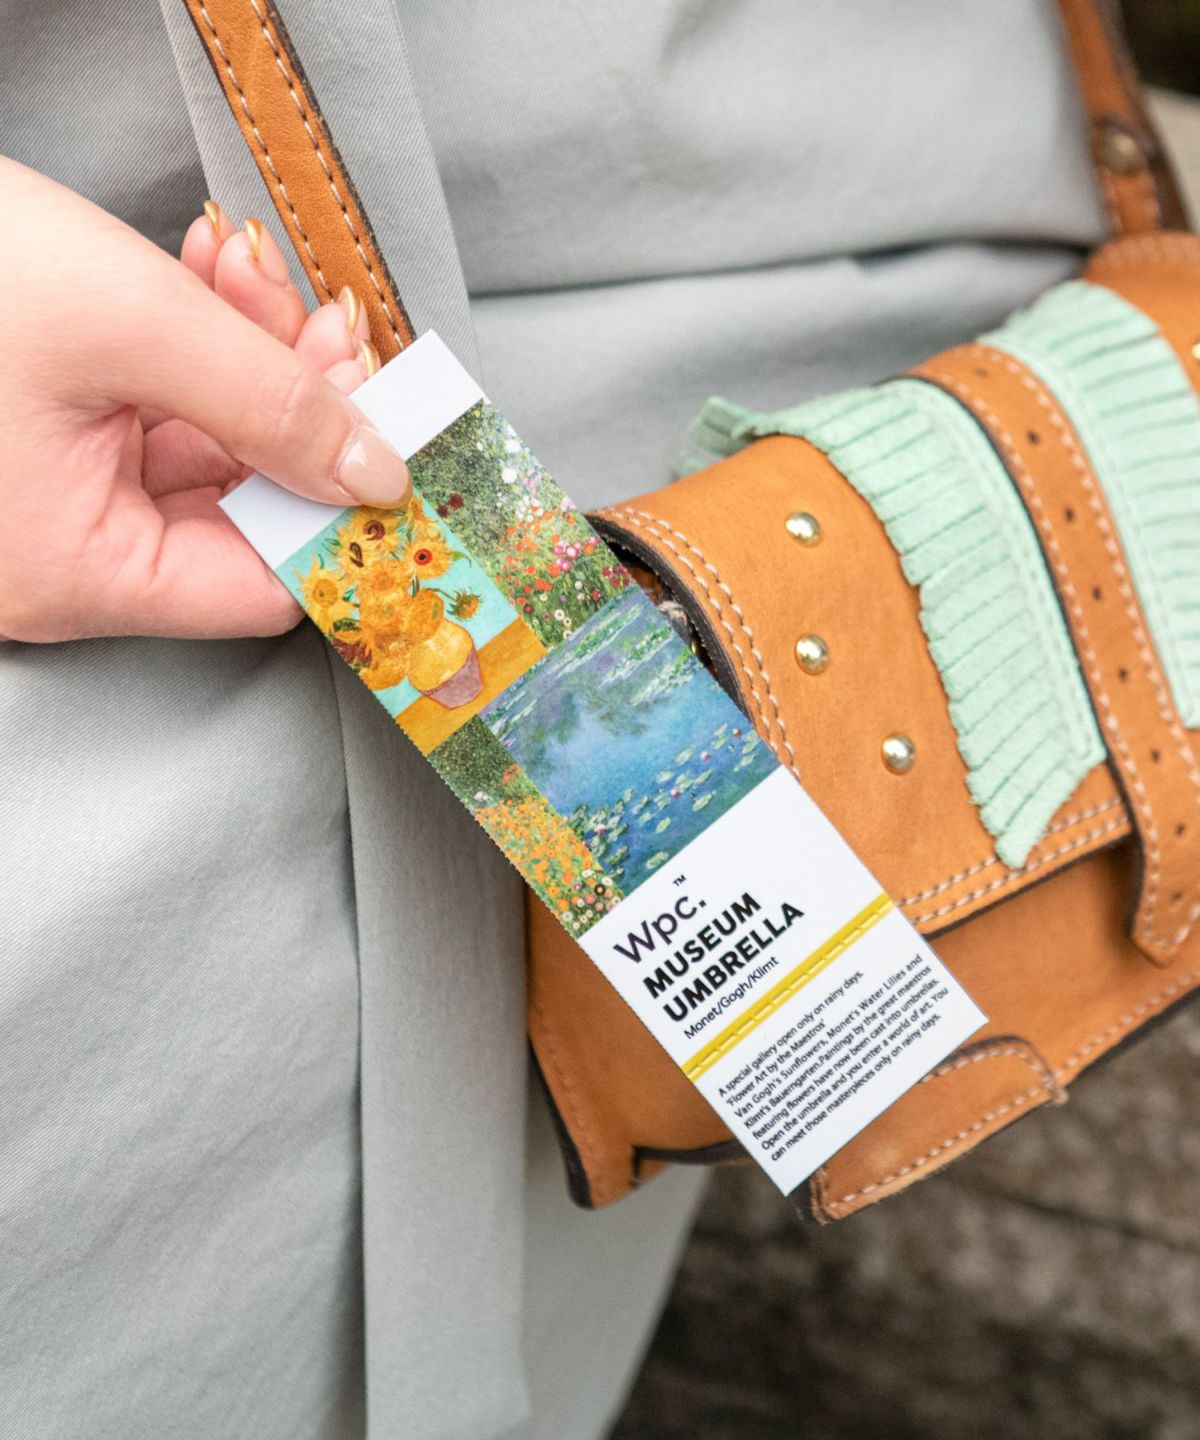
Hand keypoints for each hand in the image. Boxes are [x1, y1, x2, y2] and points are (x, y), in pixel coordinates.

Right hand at [0, 158, 410, 641]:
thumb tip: (373, 474)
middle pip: (238, 511)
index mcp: (79, 573)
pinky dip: (188, 356)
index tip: (389, 441)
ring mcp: (46, 506)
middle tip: (333, 332)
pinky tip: (212, 284)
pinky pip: (145, 419)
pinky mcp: (36, 450)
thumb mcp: (129, 324)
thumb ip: (271, 403)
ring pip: (199, 454)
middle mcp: (63, 558)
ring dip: (247, 363)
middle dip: (296, 409)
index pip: (260, 585)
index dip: (337, 515)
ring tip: (259, 280)